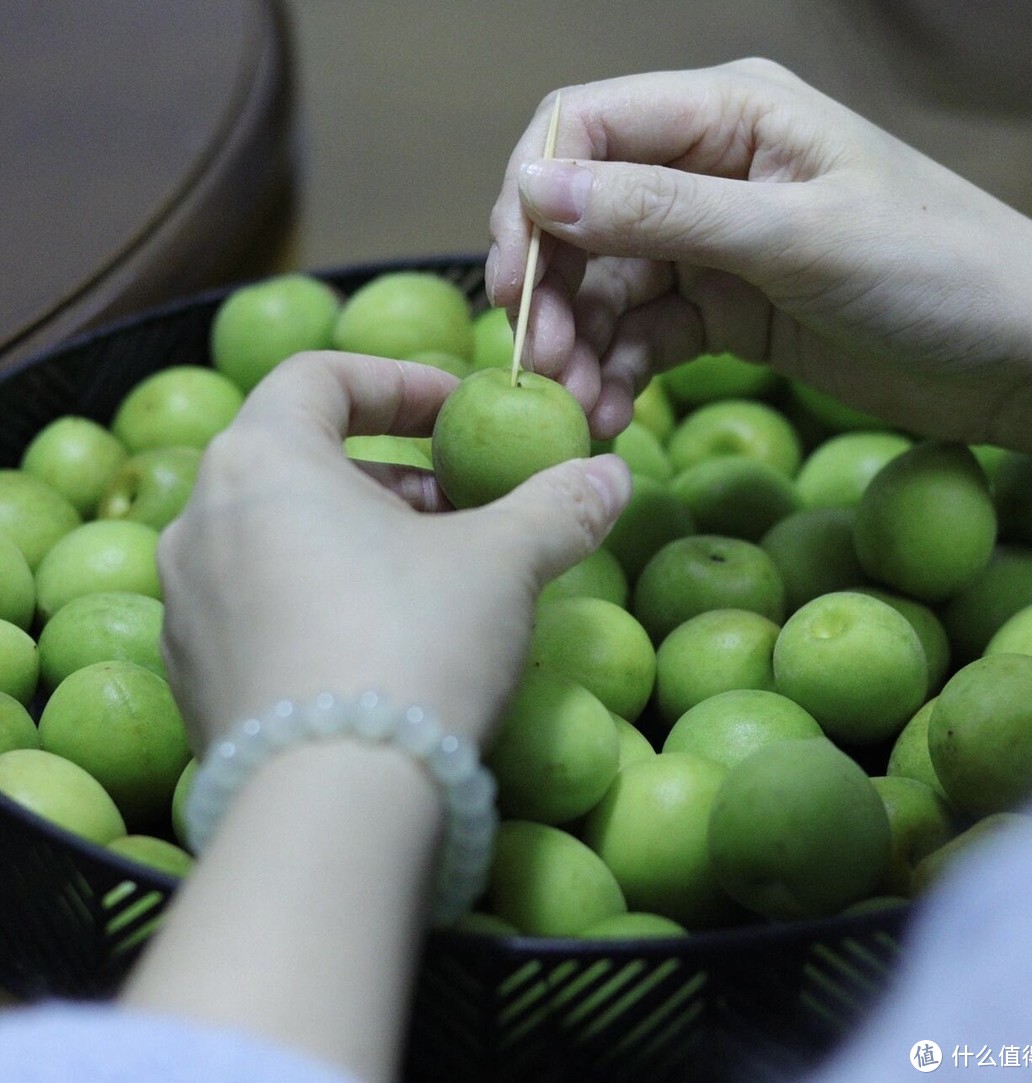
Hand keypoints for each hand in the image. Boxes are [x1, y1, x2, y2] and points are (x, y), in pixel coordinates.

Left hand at [156, 350, 630, 753]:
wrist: (330, 805)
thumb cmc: (412, 643)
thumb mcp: (503, 563)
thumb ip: (559, 505)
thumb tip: (613, 474)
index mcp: (261, 459)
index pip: (319, 378)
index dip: (398, 384)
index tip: (457, 412)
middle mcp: (203, 520)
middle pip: (299, 459)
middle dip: (390, 473)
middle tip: (459, 503)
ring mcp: (188, 604)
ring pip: (278, 535)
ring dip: (357, 536)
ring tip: (431, 574)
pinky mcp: (195, 677)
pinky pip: (260, 605)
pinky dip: (320, 596)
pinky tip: (382, 643)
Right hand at [487, 61, 1031, 466]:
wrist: (1015, 358)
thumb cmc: (936, 272)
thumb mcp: (796, 237)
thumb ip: (664, 210)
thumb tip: (538, 190)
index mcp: (730, 113)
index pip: (586, 127)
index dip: (531, 198)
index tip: (511, 282)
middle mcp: (710, 169)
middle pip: (584, 216)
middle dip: (552, 291)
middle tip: (540, 367)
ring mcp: (714, 242)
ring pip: (609, 285)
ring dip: (582, 345)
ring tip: (583, 408)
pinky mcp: (725, 307)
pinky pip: (646, 333)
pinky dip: (623, 371)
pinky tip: (617, 413)